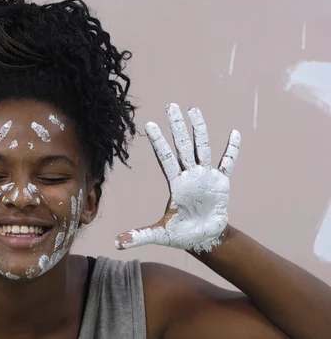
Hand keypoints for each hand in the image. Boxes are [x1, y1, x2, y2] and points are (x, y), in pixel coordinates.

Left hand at [115, 103, 239, 252]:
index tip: (149, 125)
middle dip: (177, 126)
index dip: (159, 142)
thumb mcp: (159, 235)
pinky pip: (227, 162)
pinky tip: (234, 133)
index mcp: (175, 184)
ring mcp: (205, 176)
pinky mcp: (220, 181)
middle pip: (182, 145)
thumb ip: (138, 236)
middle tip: (171, 106)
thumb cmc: (181, 235)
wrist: (204, 239)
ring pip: (202, 147)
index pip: (165, 158)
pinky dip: (231, 149)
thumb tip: (115, 244)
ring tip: (194, 110)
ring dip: (199, 129)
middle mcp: (188, 175)